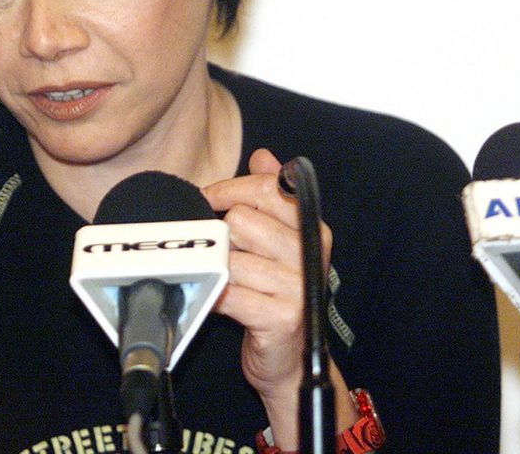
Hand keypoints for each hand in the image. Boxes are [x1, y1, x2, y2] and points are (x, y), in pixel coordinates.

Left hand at [201, 149, 355, 448]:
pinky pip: (229, 291)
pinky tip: (217, 300)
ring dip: (217, 270)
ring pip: (231, 255)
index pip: (266, 188)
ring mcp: (298, 285)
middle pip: (241, 219)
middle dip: (221, 236)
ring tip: (222, 281)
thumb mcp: (278, 242)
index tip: (208, 199)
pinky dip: (214, 295)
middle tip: (221, 254)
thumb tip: (263, 156)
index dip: (227, 190)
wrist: (290, 361)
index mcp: (311, 228)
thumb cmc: (276, 296)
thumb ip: (270, 196)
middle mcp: (310, 253)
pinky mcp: (282, 316)